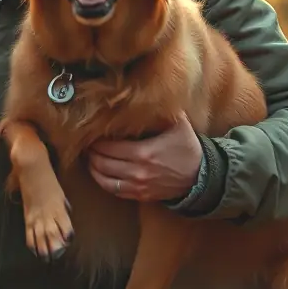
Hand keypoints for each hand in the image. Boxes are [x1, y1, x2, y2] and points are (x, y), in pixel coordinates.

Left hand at [87, 111, 201, 201]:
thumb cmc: (187, 148)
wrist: (200, 177)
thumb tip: (144, 93)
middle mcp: (137, 172)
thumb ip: (160, 110)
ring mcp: (138, 186)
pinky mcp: (140, 195)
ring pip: (104, 179)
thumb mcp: (178, 124)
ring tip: (89, 157)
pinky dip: (102, 181)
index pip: (109, 148)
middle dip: (91, 152)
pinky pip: (113, 190)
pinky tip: (98, 172)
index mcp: (144, 153)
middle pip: (102, 163)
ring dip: (93, 167)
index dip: (96, 141)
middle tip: (87, 143)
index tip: (92, 133)